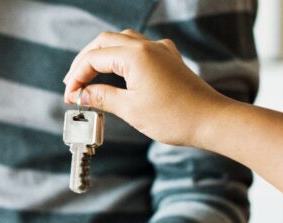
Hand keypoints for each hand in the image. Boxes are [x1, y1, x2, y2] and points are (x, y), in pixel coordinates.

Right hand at [62, 29, 230, 146]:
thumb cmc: (174, 117)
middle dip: (85, 62)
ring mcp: (160, 51)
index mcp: (135, 55)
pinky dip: (122, 57)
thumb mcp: (131, 110)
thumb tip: (82, 94)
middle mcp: (147, 46)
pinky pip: (139, 48)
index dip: (77, 77)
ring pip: (122, 41)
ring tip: (90, 77)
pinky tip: (119, 72)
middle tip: (73, 84)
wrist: (212, 120)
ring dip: (102, 56)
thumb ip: (102, 97)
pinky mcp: (169, 60)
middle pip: (104, 42)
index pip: (94, 58)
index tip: (70, 98)